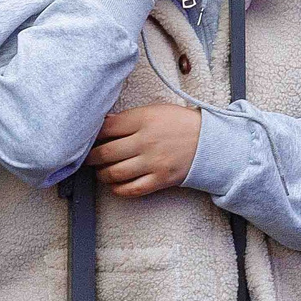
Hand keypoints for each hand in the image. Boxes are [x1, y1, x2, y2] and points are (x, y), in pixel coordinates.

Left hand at [88, 103, 202, 196]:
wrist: (210, 142)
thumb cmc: (180, 124)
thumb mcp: (155, 111)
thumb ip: (129, 117)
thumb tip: (103, 123)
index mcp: (144, 119)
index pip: (107, 128)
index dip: (92, 134)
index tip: (90, 138)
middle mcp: (147, 141)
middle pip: (105, 152)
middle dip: (92, 157)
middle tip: (90, 157)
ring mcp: (153, 162)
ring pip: (114, 173)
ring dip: (102, 174)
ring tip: (102, 170)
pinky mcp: (160, 179)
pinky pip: (131, 189)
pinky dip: (117, 189)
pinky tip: (115, 184)